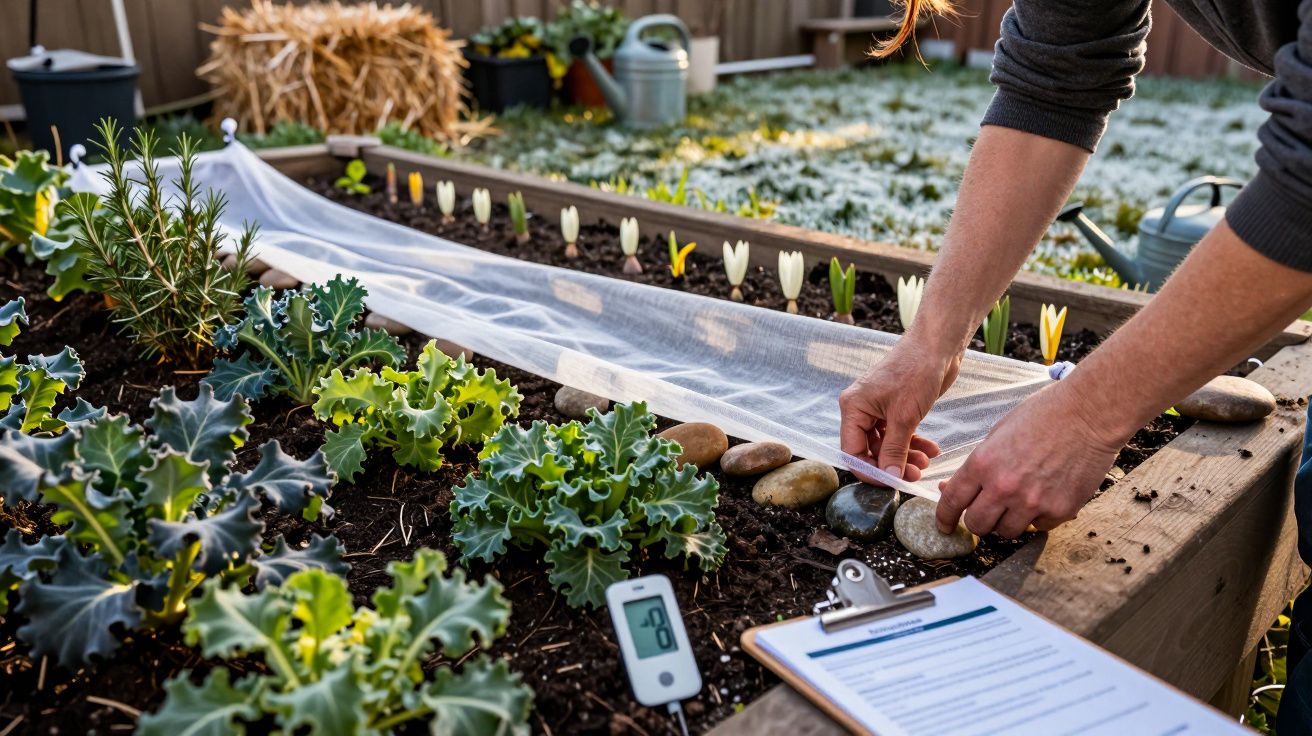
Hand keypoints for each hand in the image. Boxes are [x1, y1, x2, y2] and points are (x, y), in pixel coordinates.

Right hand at [838, 340, 955, 481]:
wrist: (937, 345)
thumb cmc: (916, 371)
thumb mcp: (905, 417)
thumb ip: (894, 450)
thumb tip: (889, 478)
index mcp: (853, 408)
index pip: (852, 451)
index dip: (870, 471)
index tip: (891, 484)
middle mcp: (861, 409)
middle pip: (869, 449)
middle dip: (891, 464)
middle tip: (914, 474)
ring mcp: (878, 408)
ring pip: (886, 444)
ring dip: (905, 456)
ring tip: (926, 462)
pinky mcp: (895, 407)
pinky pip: (898, 434)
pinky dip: (913, 443)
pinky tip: (931, 449)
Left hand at [935, 381, 1124, 537]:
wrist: (1089, 414)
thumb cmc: (1043, 415)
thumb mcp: (998, 434)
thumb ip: (977, 465)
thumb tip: (953, 489)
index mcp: (983, 463)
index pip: (952, 502)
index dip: (944, 518)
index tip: (944, 526)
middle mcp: (1004, 487)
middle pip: (977, 524)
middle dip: (977, 520)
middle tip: (985, 512)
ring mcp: (1032, 502)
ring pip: (1006, 532)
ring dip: (1007, 521)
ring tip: (1019, 501)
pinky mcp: (1059, 510)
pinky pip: (1038, 527)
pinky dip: (1037, 518)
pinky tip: (1044, 497)